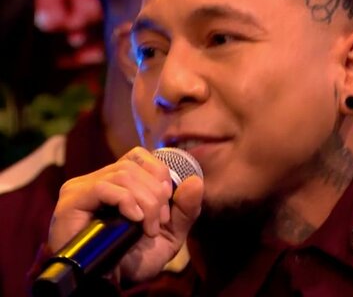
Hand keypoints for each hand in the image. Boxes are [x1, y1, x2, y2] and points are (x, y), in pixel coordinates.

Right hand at [48, 147, 203, 281]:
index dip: (159, 175)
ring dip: (145, 202)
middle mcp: (97, 180)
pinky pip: (103, 187)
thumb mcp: (170, 235)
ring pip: (123, 174)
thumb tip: (196, 180)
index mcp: (117, 181)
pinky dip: (126, 201)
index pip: (140, 155)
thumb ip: (185, 209)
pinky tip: (135, 219)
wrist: (109, 284)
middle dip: (156, 194)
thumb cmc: (135, 259)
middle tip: (159, 222)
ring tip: (148, 228)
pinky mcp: (71, 202)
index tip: (166, 208)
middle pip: (134, 166)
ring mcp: (81, 189)